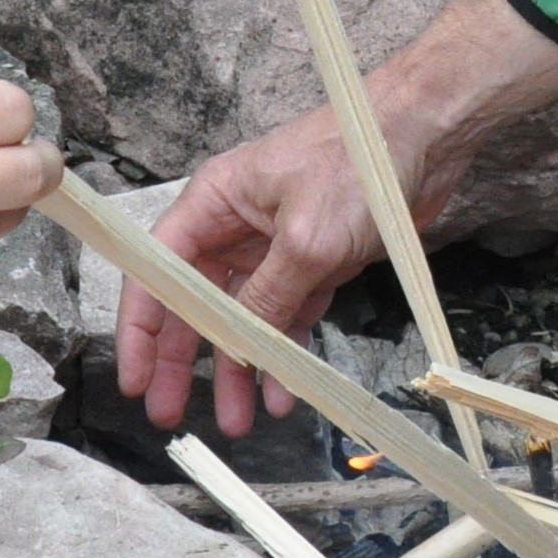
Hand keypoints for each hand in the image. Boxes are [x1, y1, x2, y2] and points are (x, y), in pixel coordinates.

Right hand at [116, 0, 557, 433]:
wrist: (423, 136)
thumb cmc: (354, 163)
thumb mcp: (303, 238)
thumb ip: (266, 297)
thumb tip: (237, 348)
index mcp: (214, 204)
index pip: (159, 271)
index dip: (140, 326)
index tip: (133, 377)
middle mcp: (235, 227)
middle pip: (194, 303)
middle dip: (182, 360)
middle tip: (170, 413)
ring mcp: (274, 246)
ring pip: (242, 319)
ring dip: (238, 369)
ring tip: (238, 421)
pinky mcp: (313, 262)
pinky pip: (287, 317)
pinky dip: (284, 354)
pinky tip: (285, 391)